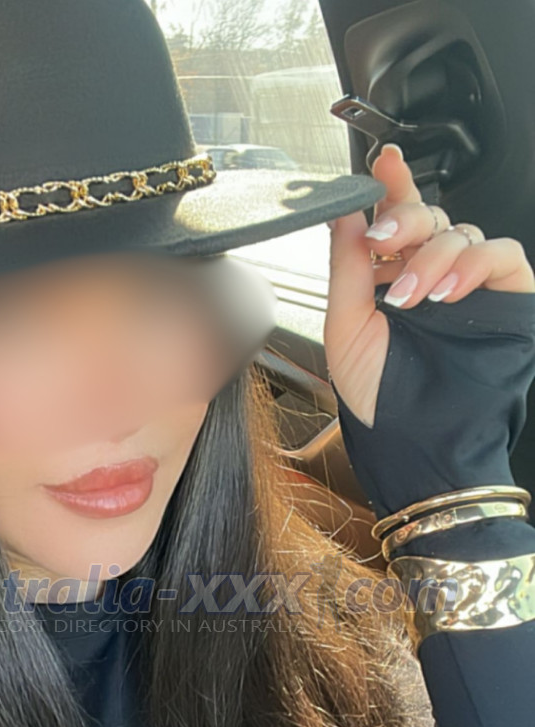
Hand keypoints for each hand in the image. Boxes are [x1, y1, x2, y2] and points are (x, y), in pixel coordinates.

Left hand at [324, 143, 534, 428]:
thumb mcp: (346, 326)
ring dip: (432, 255)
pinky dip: (475, 262)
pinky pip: (502, 254)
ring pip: (461, 233)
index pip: (397, 218)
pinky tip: (448, 291)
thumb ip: (347, 265)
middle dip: (404, 220)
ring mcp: (472, 286)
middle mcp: (434, 276)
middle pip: (429, 216)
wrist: (415, 441)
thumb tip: (349, 210)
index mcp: (394, 277)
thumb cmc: (380, 397)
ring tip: (410, 297)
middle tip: (382, 245)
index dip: (393, 184)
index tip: (383, 160)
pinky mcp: (507, 299)